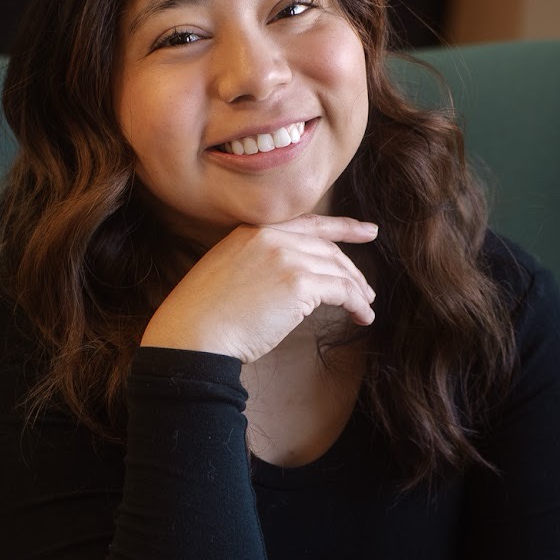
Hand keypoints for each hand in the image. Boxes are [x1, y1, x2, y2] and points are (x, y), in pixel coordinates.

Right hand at [140, 213, 377, 363]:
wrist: (192, 335)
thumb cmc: (203, 317)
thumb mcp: (227, 273)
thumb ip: (258, 264)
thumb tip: (288, 282)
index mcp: (252, 231)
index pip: (308, 223)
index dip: (343, 228)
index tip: (367, 231)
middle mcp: (271, 237)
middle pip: (327, 248)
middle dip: (352, 269)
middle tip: (366, 289)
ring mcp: (286, 257)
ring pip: (338, 269)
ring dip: (357, 290)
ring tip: (365, 307)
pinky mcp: (299, 284)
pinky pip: (342, 290)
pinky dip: (357, 304)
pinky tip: (362, 317)